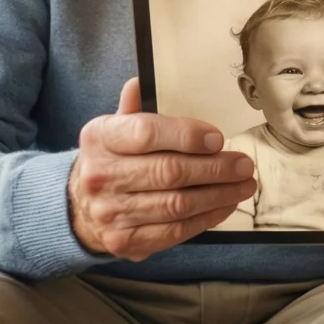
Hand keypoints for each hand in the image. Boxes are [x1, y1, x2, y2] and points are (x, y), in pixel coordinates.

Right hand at [67, 78, 256, 260]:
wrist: (80, 206)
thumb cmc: (111, 159)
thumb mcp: (114, 128)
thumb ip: (133, 109)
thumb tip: (140, 82)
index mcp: (100, 138)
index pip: (146, 133)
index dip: (187, 136)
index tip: (218, 138)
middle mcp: (101, 176)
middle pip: (168, 172)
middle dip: (215, 168)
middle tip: (243, 165)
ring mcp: (111, 213)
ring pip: (177, 205)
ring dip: (218, 195)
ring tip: (243, 185)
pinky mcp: (125, 241)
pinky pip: (175, 231)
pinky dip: (206, 218)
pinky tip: (225, 205)